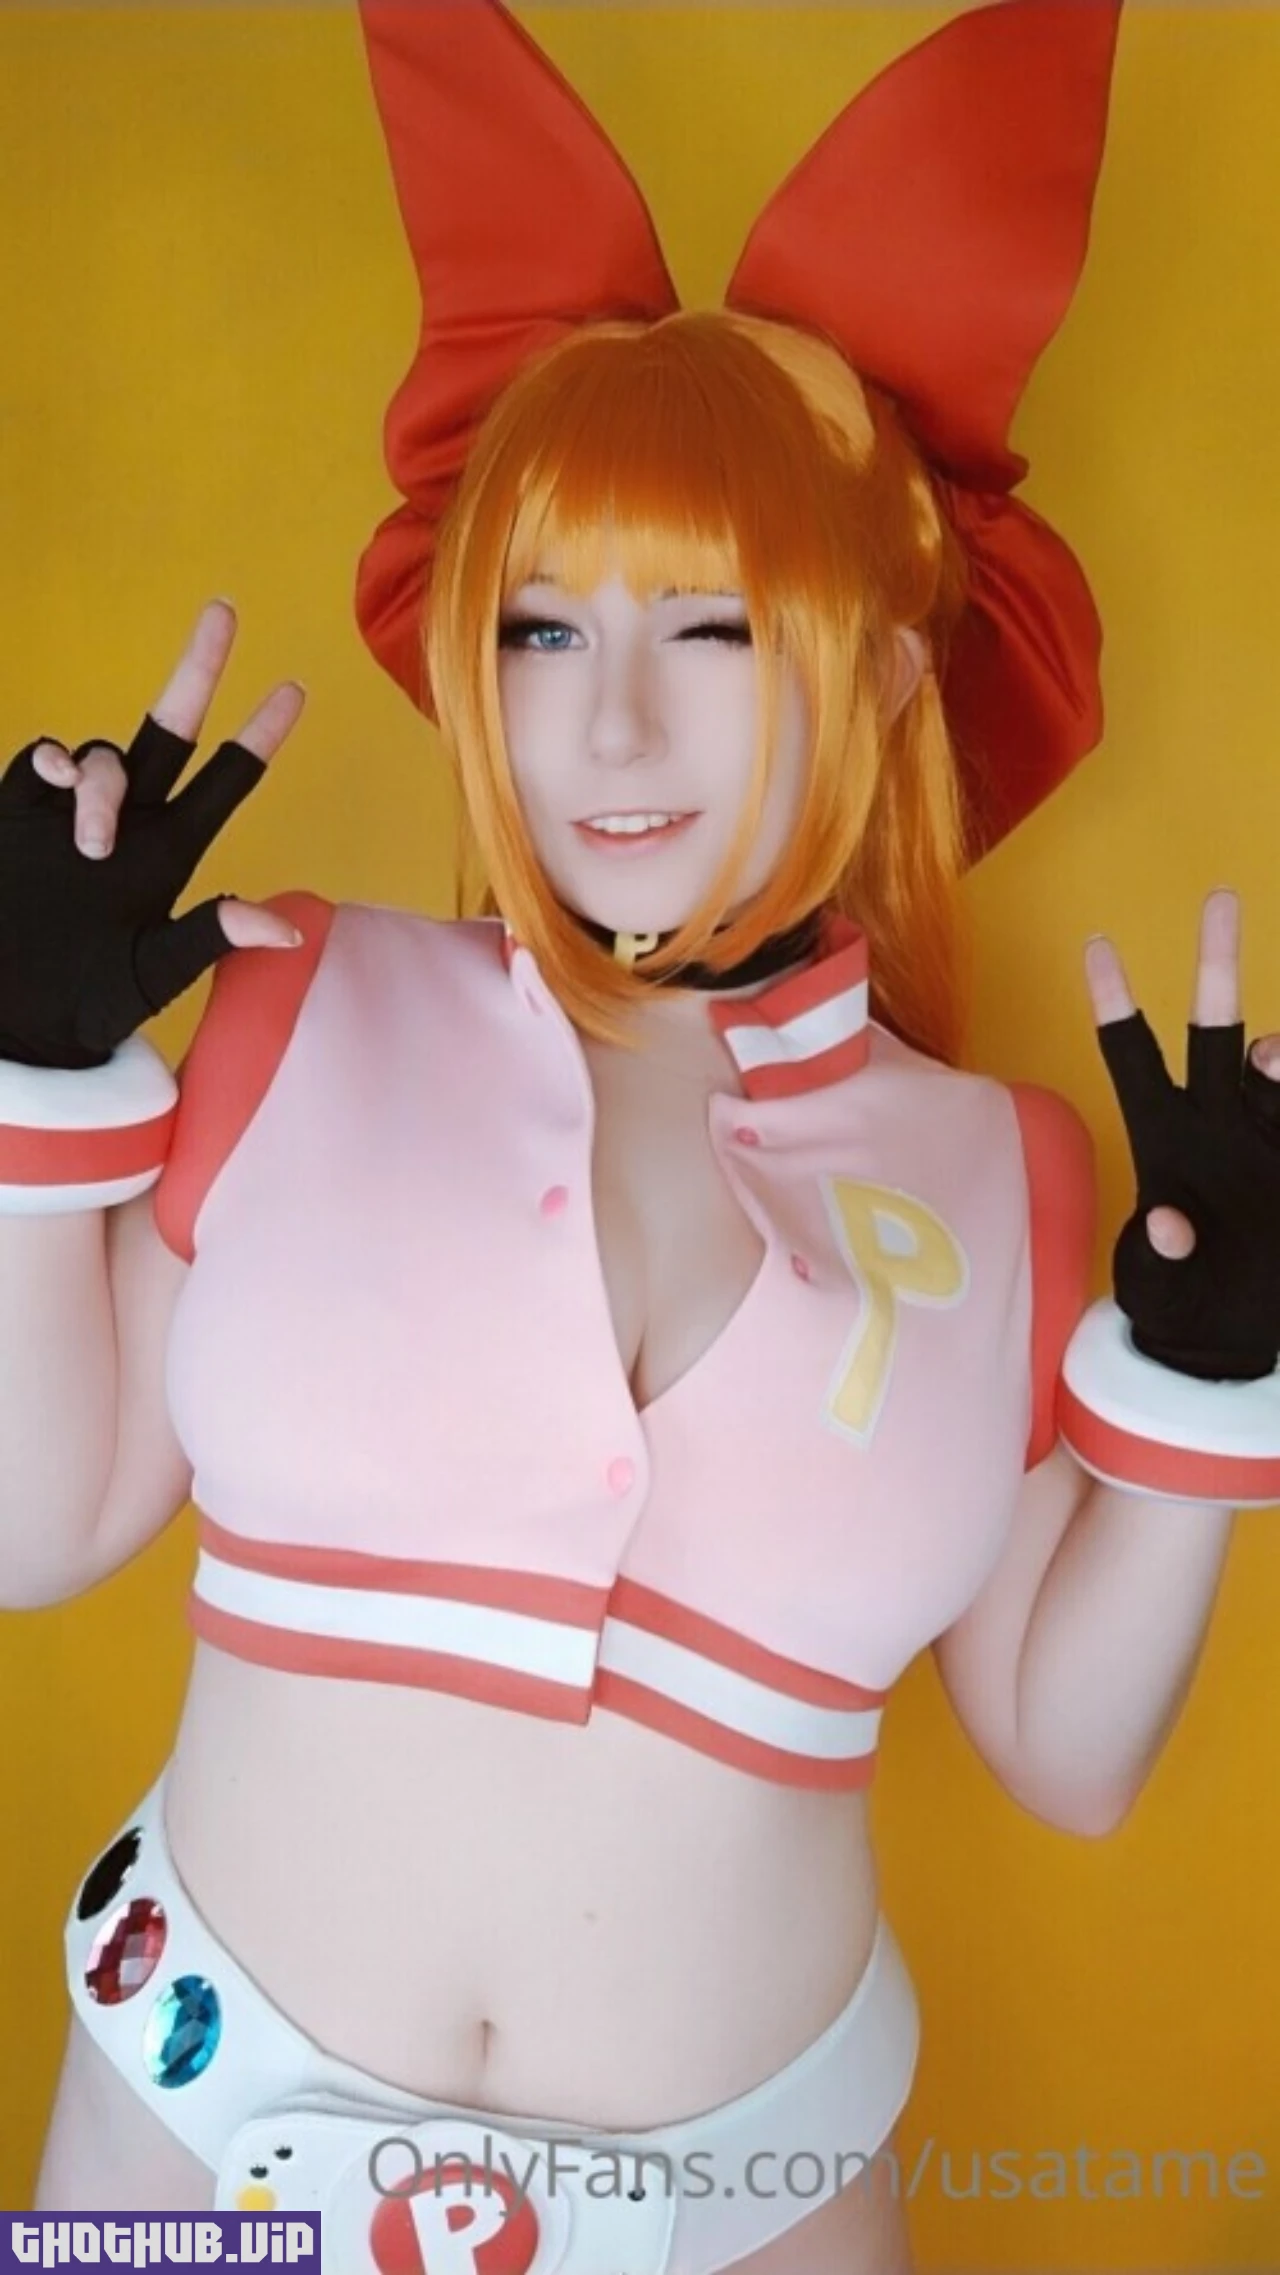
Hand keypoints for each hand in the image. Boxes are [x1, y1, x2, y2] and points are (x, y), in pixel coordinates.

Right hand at [0, 600, 304, 1069]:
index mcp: (171, 854)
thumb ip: (210, 938)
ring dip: (106, 783)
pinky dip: (53, 760)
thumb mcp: (154, 972)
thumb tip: (284, 928)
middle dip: (197, 672)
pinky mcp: (20, 814)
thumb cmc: (89, 1001)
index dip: (257, 738)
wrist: (13, 1019)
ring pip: (105, 754)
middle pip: (169, 730)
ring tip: (92, 844)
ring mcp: (73, 814)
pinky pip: (42, 760)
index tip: (294, 691)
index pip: (225, 782)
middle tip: (224, 612)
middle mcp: (130, 822)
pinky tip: (57, 779)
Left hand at [1085, 888, 1279, 1379]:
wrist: (1235, 1332)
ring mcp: (1264, 1135)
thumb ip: (1164, 1257)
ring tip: (1273, 1052)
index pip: (1132, 1056)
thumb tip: (1169, 1224)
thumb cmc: (1181, 1301)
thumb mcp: (1161, 1287)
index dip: (1114, 1003)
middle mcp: (1215, 1120)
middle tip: (1219, 896)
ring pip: (1274, 1066)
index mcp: (1163, 1138)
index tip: (1097, 944)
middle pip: (1213, 1028)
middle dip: (1217, 963)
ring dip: (1279, 1053)